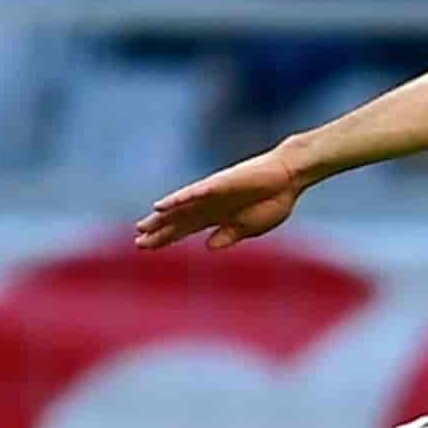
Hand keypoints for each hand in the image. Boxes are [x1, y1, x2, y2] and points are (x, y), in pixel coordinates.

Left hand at [135, 150, 305, 252]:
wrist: (290, 179)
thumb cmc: (274, 201)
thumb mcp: (250, 227)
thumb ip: (229, 236)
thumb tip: (208, 246)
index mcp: (217, 217)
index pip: (185, 229)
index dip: (166, 238)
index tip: (146, 248)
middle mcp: (210, 205)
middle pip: (178, 220)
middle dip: (158, 231)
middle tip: (138, 242)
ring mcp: (212, 193)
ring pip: (180, 207)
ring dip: (161, 217)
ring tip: (142, 226)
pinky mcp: (219, 183)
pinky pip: (193, 193)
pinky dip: (177, 199)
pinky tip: (161, 205)